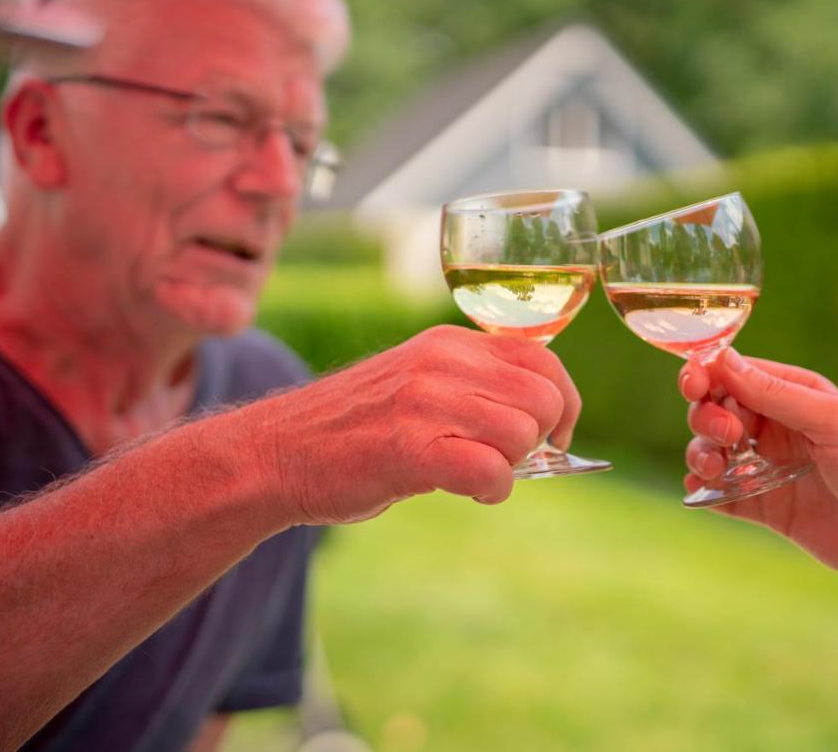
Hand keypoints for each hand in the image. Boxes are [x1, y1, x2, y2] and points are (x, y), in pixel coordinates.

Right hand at [214, 325, 580, 524]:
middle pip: (542, 399)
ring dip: (510, 467)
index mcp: (448, 343)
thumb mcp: (417, 384)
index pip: (541, 358)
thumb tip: (545, 425)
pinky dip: (493, 490)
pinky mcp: (410, 448)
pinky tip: (471, 492)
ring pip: (522, 434)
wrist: (275, 453)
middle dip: (540, 439)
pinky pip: (491, 470)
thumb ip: (473, 390)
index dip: (562, 401)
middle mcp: (442, 362)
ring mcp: (425, 402)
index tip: (556, 433)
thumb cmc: (354, 431)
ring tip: (473, 475)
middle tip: (506, 460)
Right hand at [680, 349, 837, 615]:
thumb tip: (722, 358)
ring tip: (713, 468)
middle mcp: (779, 427)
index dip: (708, 374)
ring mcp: (770, 468)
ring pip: (713, 450)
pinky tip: (702, 490)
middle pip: (718, 409)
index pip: (737, 373)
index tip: (694, 385)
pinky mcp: (767, 508)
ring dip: (701, 452)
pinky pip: (721, 493)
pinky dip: (704, 489)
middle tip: (727, 436)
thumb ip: (775, 393)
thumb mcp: (833, 421)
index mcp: (797, 395)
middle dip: (707, 416)